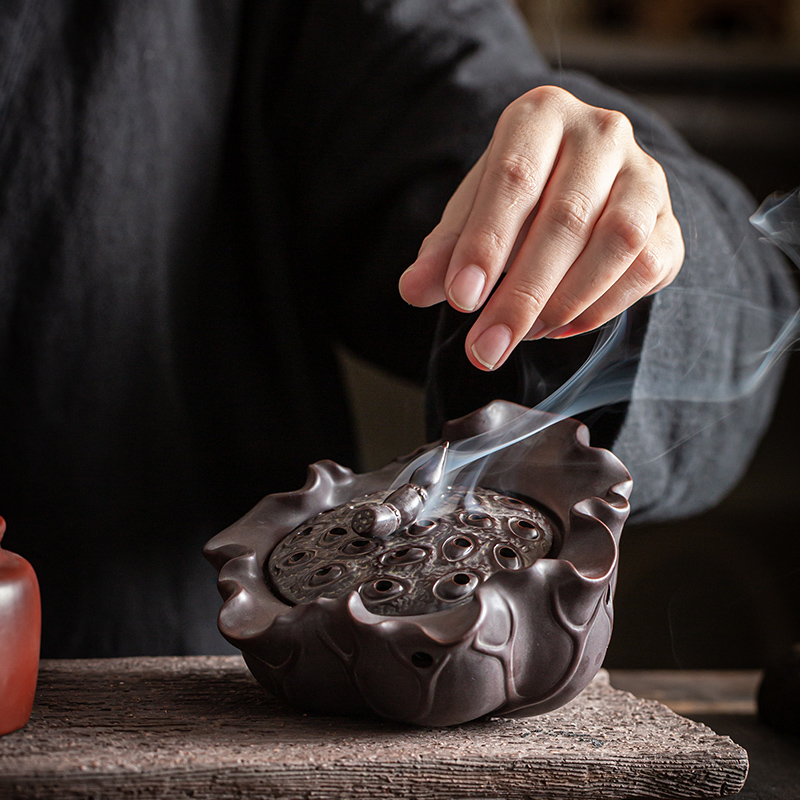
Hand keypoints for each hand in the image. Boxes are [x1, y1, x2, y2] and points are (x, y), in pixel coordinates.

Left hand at [398, 86, 683, 370]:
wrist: (582, 188)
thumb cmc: (517, 199)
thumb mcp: (471, 214)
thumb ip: (444, 250)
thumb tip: (413, 289)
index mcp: (542, 115)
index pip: (514, 177)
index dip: (486, 243)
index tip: (461, 299)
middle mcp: (602, 134)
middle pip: (565, 219)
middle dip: (520, 295)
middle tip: (487, 348)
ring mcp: (646, 176)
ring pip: (617, 242)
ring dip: (565, 302)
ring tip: (524, 334)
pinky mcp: (670, 222)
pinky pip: (645, 268)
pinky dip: (601, 308)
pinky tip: (560, 326)